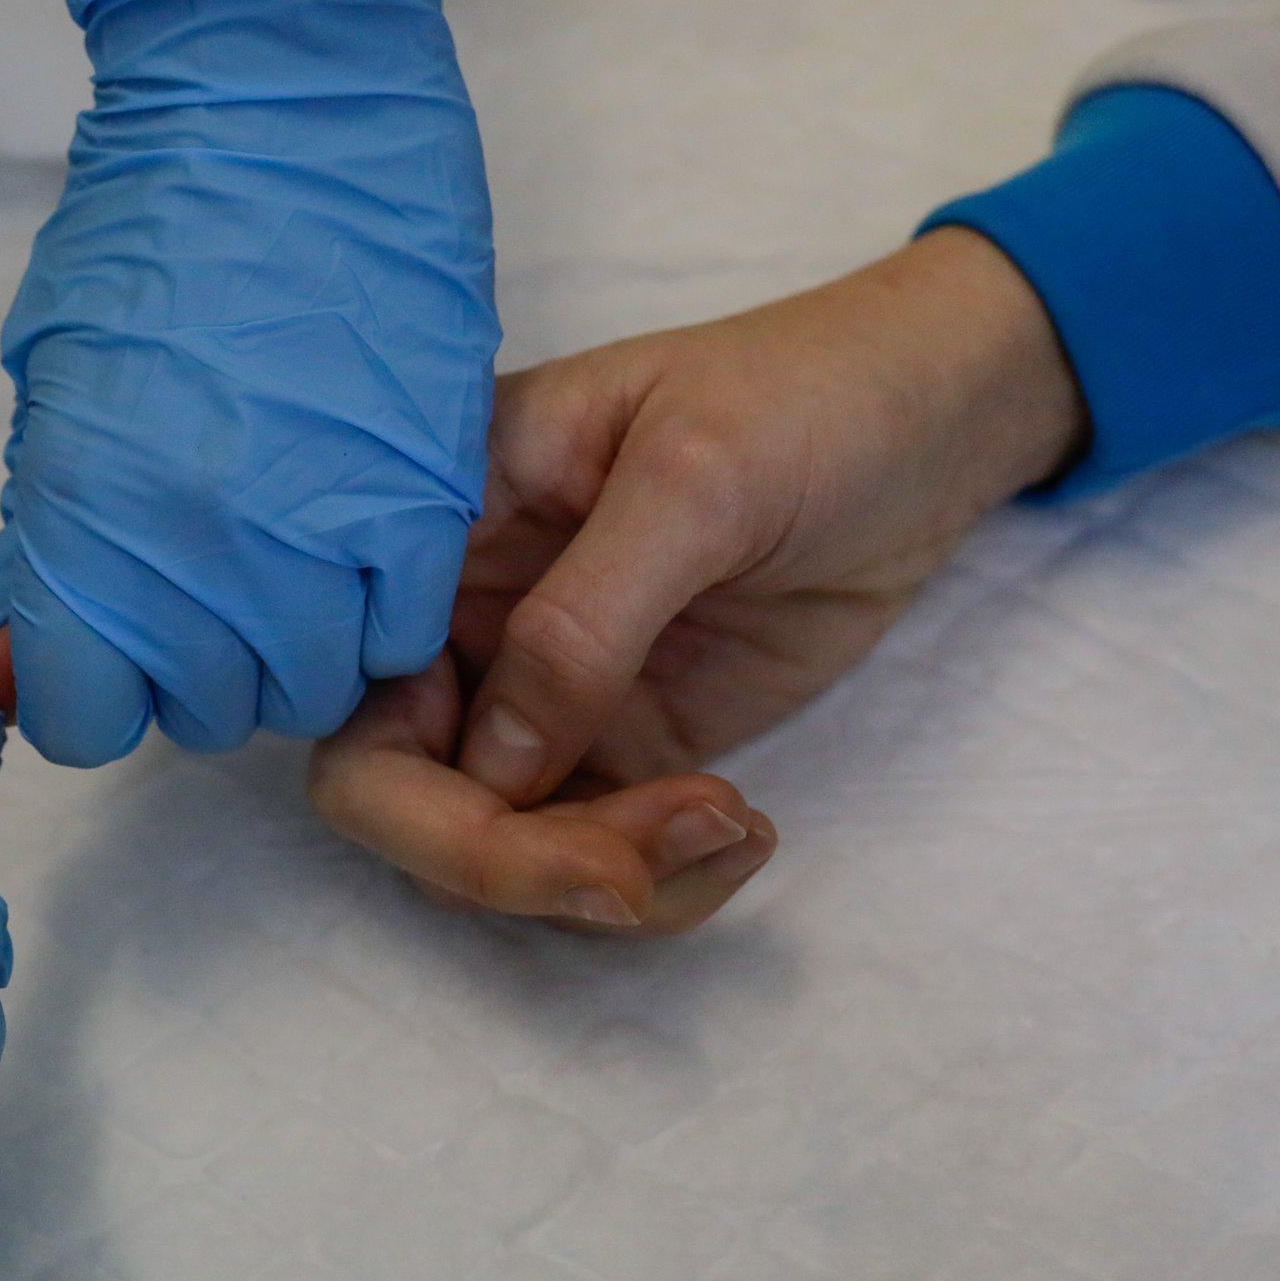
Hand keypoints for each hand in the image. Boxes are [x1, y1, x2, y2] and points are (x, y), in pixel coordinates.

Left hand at [0, 0, 499, 767]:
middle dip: (194, 667)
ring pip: (308, 687)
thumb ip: (31, 547)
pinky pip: (401, 633)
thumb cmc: (153, 225)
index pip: (78, 716)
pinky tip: (356, 549)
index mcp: (85, 520)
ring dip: (291, 648)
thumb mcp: (57, 389)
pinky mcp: (423, 498)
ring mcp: (318, 532)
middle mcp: (198, 550)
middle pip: (203, 711)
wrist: (281, 105)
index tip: (106, 649)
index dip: (89, 691)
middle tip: (202, 583)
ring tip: (287, 561)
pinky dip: (376, 613)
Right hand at [311, 230, 1083, 928]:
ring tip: (731, 823)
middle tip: (628, 880)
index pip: (343, 669)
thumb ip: (583, 622)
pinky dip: (662, 877)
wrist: (936, 424)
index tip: (509, 797)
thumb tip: (494, 771)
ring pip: (498, 841)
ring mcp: (541, 687)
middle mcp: (464, 612)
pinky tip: (744, 827)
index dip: (393, 769)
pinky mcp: (626, 743)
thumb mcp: (692, 482)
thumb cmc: (804, 399)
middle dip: (499, 857)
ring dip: (602, 874)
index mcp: (439, 520)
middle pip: (395, 787)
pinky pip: (596, 853)